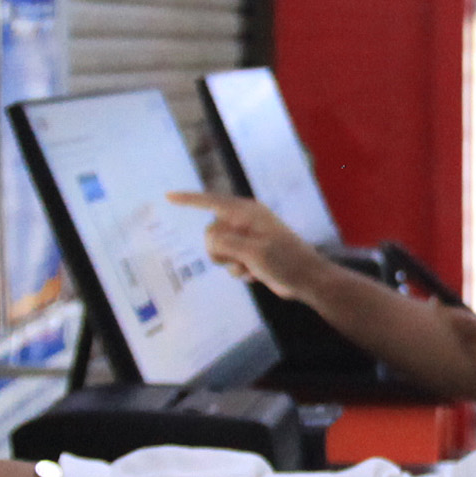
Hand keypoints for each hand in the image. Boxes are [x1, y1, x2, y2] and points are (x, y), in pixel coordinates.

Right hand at [171, 192, 337, 301]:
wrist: (307, 280)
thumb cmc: (285, 261)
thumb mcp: (253, 251)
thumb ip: (225, 242)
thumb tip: (209, 239)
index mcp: (247, 213)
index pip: (211, 202)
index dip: (189, 199)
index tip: (168, 196)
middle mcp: (245, 222)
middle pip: (211, 233)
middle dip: (219, 250)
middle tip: (239, 259)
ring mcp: (247, 239)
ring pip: (218, 251)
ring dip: (231, 264)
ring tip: (251, 268)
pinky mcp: (250, 254)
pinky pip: (229, 262)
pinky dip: (239, 271)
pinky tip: (256, 275)